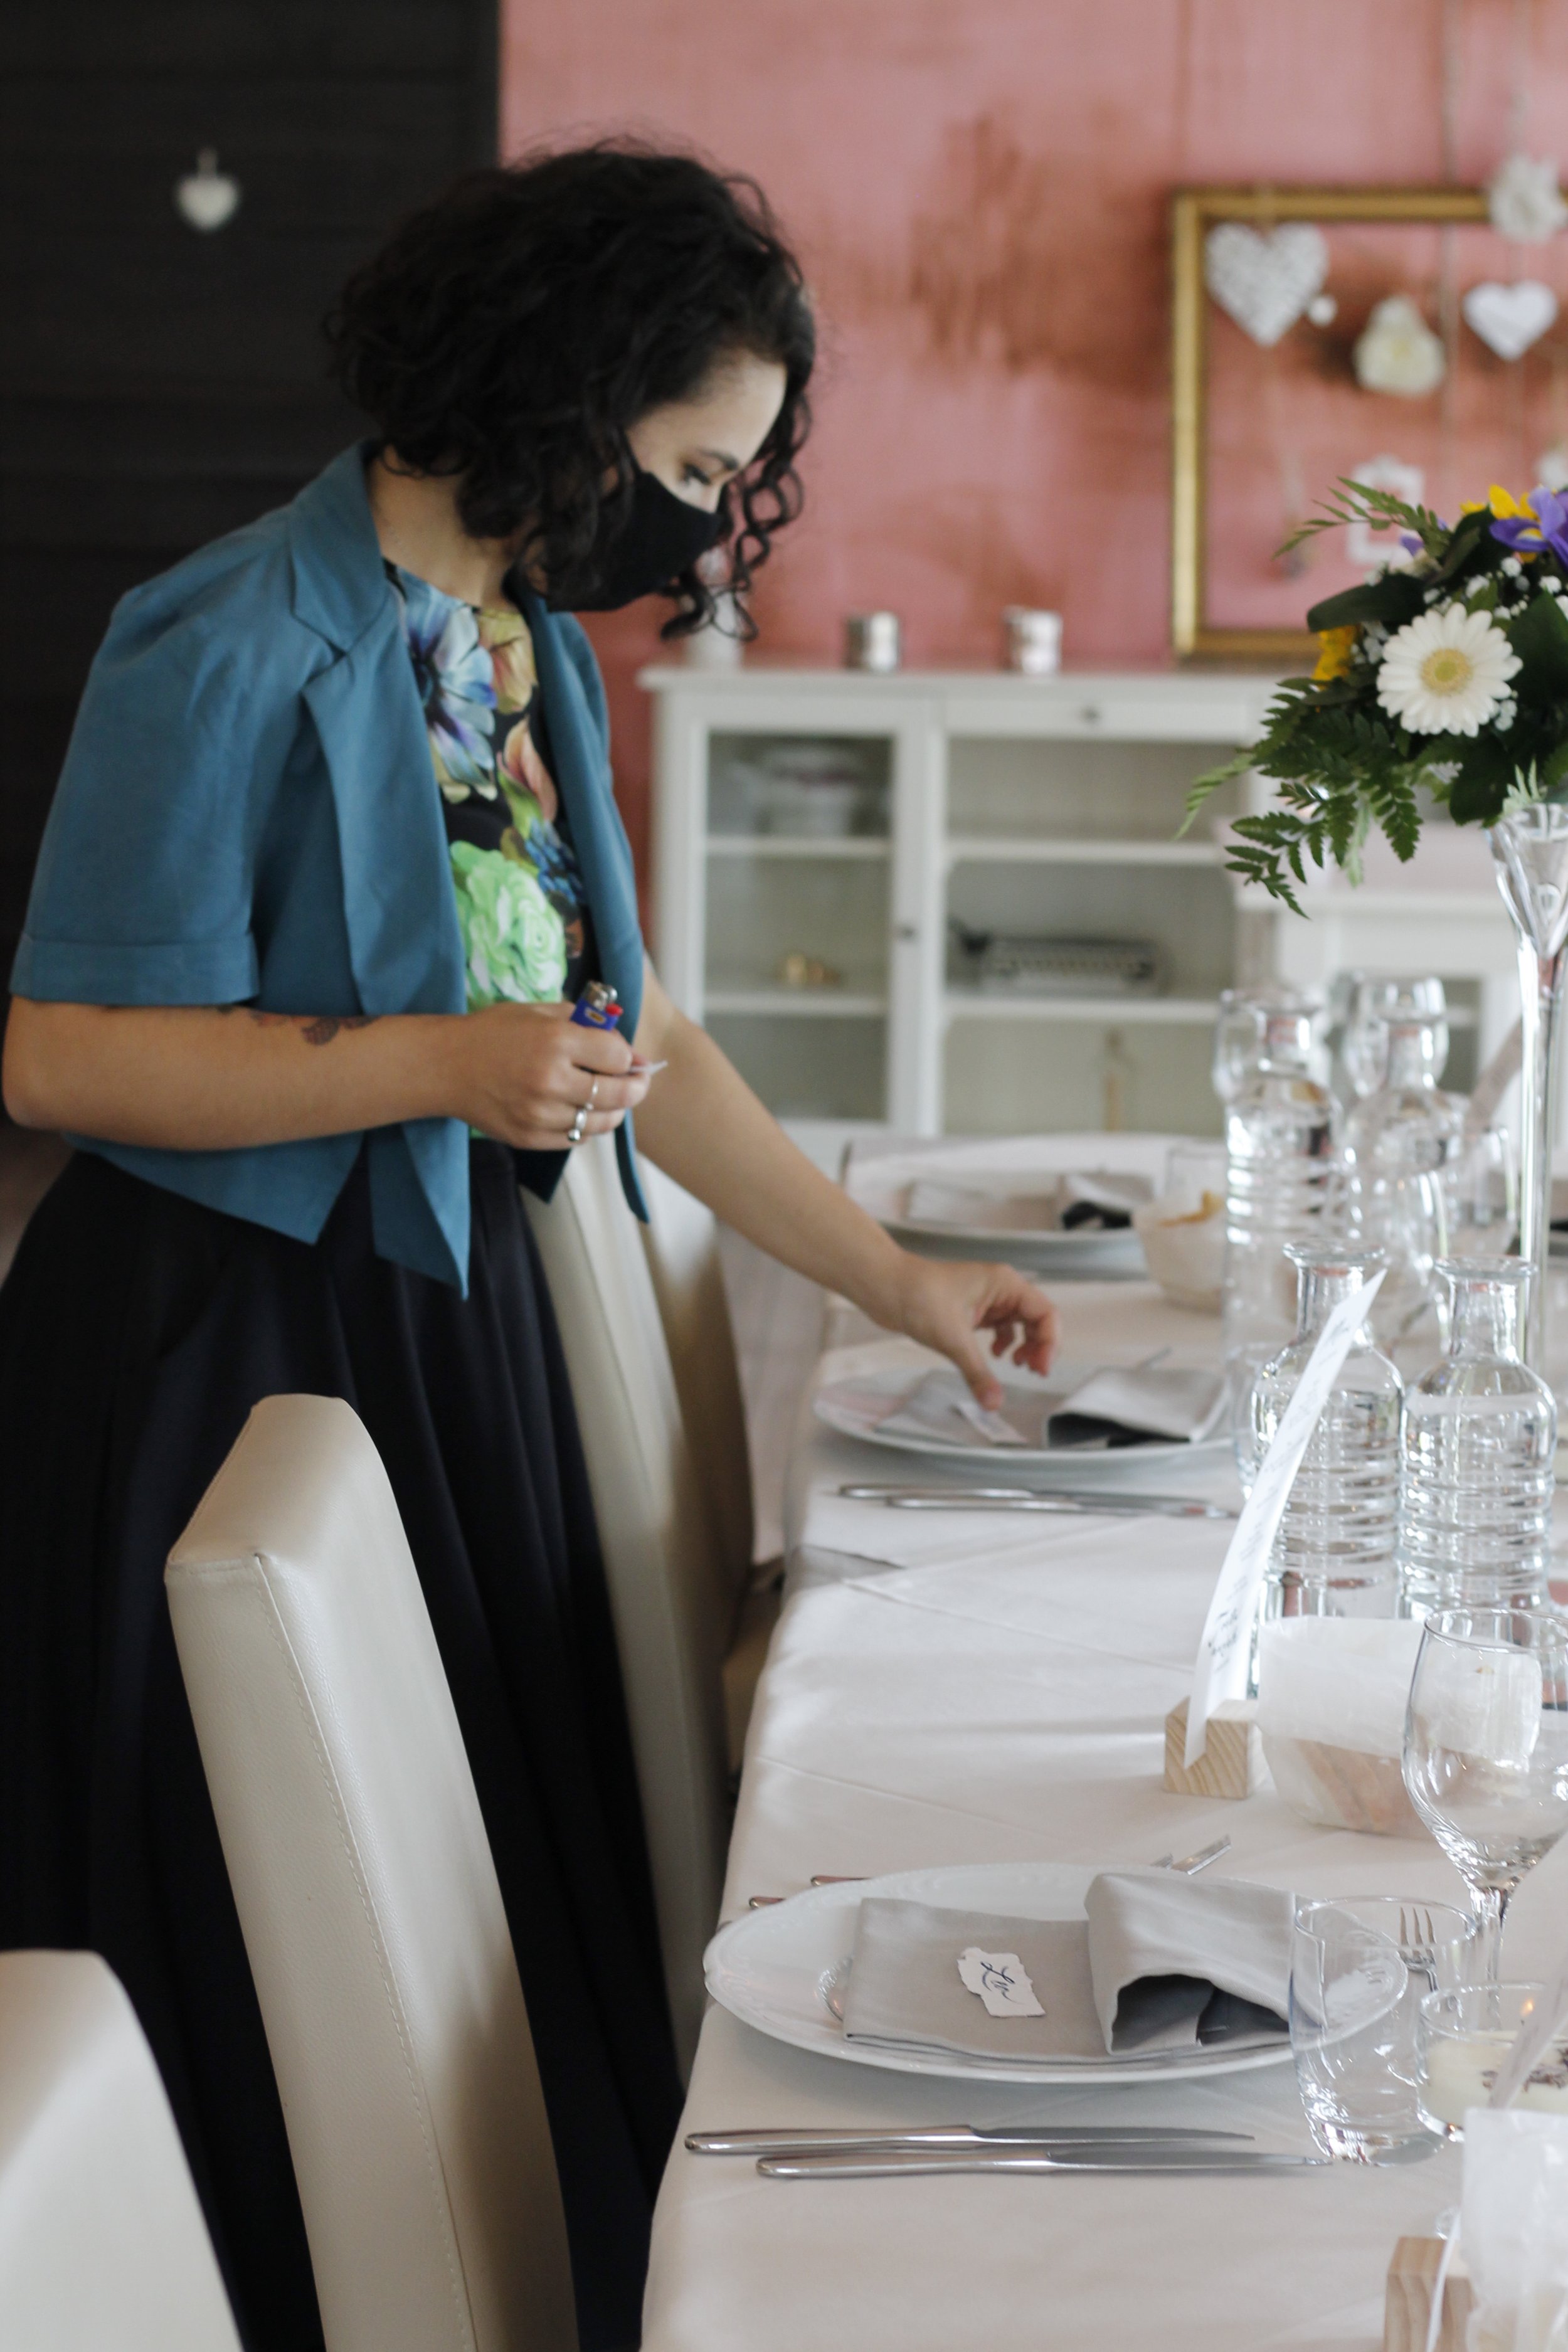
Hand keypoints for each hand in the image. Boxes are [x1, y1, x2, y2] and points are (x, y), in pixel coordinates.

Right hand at [448, 1000, 651, 1149]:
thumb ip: (588, 1026)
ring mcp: (539, 1114)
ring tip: (607, 1098)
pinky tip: (577, 1110)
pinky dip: (586, 1126)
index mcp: (556, 1041)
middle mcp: (550, 1080)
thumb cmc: (494, 1033)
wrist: (445, 1065)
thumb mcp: (540, 1013)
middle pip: (619, 1094)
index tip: (625, 1058)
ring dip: (613, 1110)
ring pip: (602, 1122)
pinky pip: (577, 1138)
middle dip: (635, 1087)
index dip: (628, 1057)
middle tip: (635, 1082)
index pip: (619, 1057)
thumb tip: (631, 1052)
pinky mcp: (529, 1137)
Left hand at [886, 1252, 1057, 1408]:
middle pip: (1036, 1319)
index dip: (1050, 1342)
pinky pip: (999, 1328)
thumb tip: (994, 1402)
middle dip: (1039, 1346)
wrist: (885, 1287)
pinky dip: (1002, 1343)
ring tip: (1018, 1366)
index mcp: (1004, 1283)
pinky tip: (993, 1356)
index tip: (1041, 1368)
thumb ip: (977, 1372)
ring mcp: (985, 1299)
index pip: (1045, 1312)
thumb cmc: (918, 1295)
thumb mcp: (953, 1338)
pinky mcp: (970, 1311)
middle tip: (1034, 1372)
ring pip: (1019, 1325)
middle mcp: (999, 1289)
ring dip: (1024, 1345)